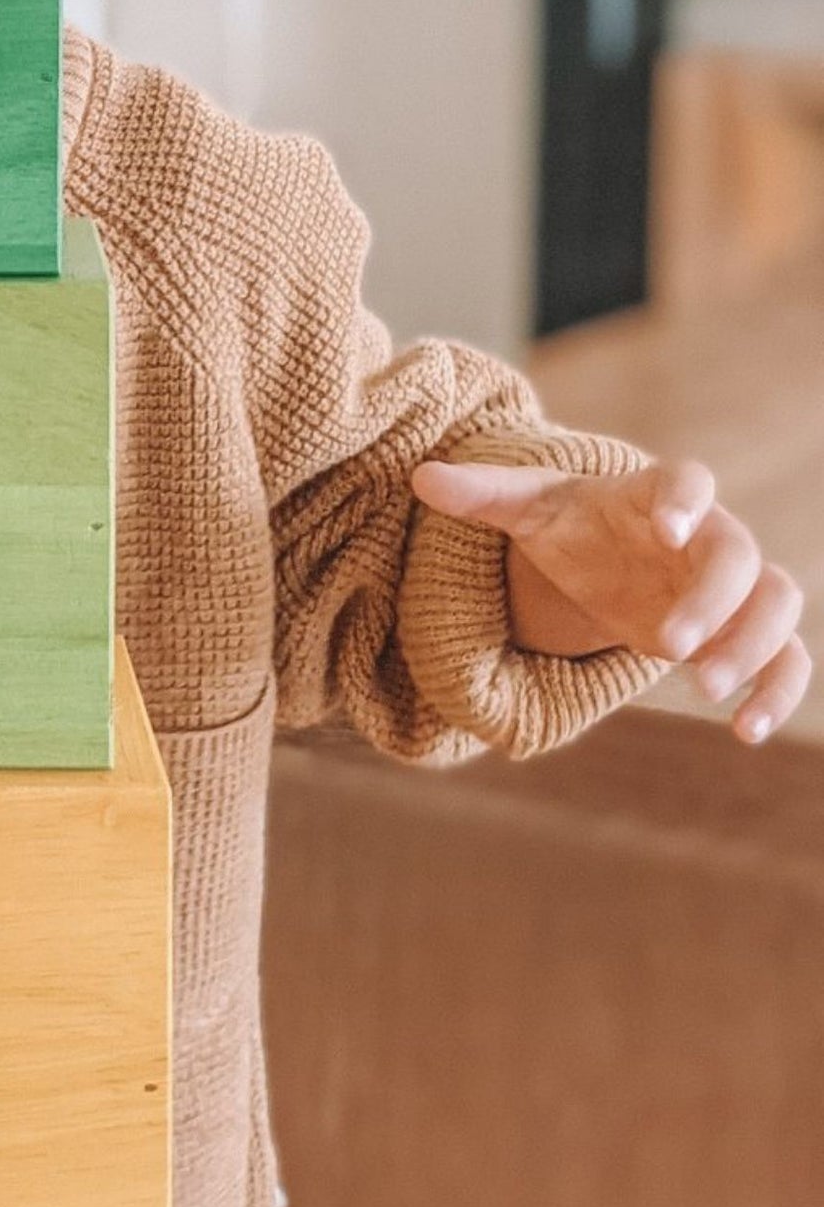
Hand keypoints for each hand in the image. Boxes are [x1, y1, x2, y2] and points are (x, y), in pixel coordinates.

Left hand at [409, 453, 811, 744]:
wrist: (605, 559)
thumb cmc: (570, 527)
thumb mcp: (525, 510)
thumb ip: (481, 494)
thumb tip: (420, 476)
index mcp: (656, 494)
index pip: (689, 478)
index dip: (685, 499)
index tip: (667, 526)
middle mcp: (707, 535)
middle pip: (740, 556)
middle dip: (716, 602)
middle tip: (669, 648)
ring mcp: (732, 585)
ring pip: (778, 604)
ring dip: (753, 646)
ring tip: (703, 689)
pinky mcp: (741, 631)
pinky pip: (788, 656)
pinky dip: (777, 690)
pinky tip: (744, 731)